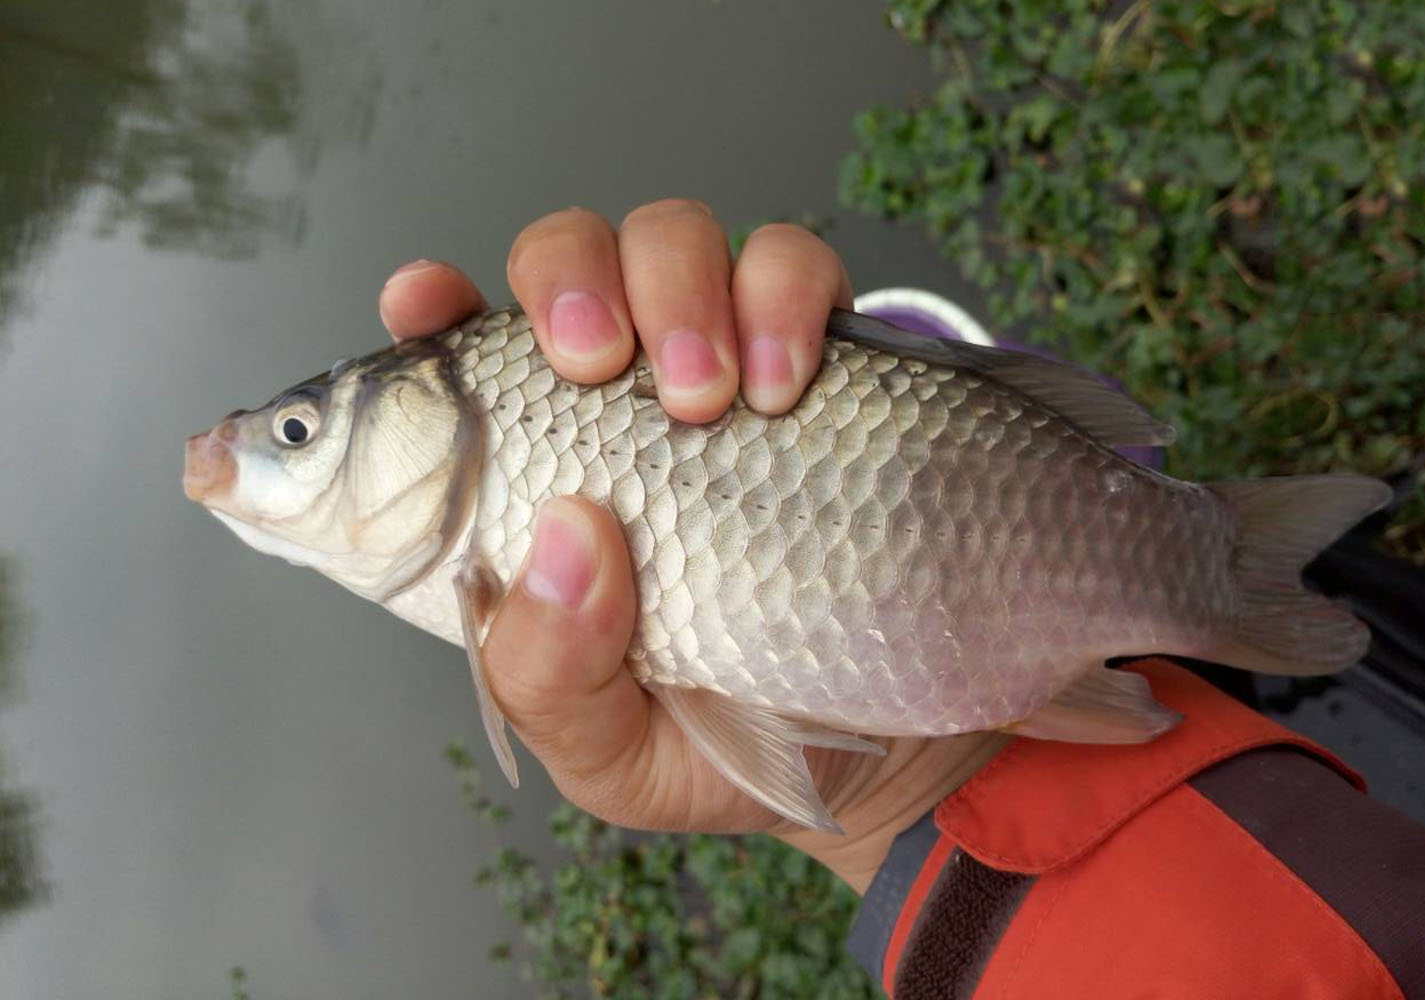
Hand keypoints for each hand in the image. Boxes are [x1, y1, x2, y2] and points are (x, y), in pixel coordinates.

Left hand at [377, 200, 1004, 891]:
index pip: (454, 361)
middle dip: (570, 280)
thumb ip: (549, 671)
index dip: (427, 310)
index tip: (425, 302)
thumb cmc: (717, 735)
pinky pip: (795, 266)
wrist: (883, 750)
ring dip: (678, 287)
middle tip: (596, 364)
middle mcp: (615, 400)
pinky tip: (786, 383)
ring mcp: (718, 362)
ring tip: (708, 397)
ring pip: (673, 235)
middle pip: (565, 257)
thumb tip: (566, 535)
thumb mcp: (607, 749)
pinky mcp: (821, 357)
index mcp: (533, 478)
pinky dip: (785, 296)